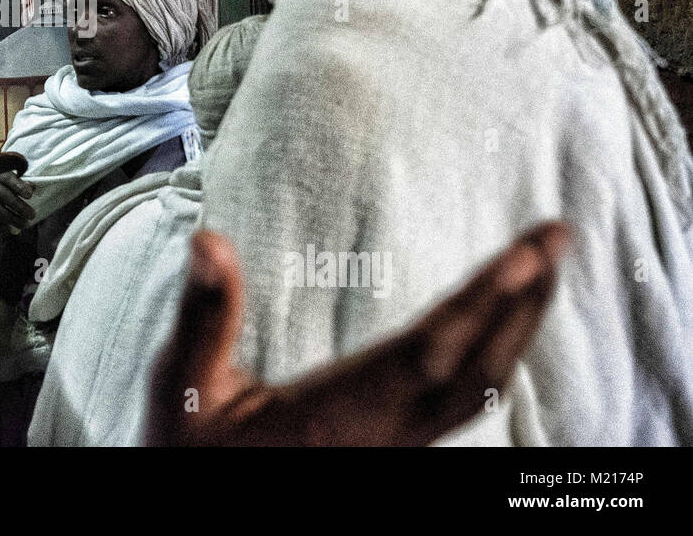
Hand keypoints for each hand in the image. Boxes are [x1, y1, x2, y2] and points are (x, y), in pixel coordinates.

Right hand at [0, 171, 36, 232]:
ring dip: (12, 218)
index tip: (29, 195)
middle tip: (31, 215)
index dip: (19, 186)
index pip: (7, 178)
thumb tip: (32, 187)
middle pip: (3, 195)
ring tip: (25, 224)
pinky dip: (1, 225)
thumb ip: (20, 182)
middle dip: (19, 206)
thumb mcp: (8, 177)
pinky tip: (11, 228)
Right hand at [147, 221, 567, 445]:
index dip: (481, 303)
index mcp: (336, 416)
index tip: (525, 253)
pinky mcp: (396, 448)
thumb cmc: (192, 449)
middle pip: (477, 372)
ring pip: (481, 393)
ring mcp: (395, 448)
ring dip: (520, 328)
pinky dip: (499, 357)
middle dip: (524, 302)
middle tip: (558, 235)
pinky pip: (467, 404)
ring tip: (544, 267)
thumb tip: (208, 241)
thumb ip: (203, 315)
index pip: (426, 353)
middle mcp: (381, 437)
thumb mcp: (182, 386)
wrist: (203, 504)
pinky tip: (504, 327)